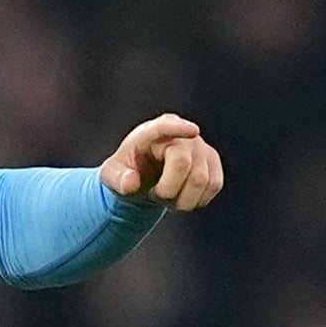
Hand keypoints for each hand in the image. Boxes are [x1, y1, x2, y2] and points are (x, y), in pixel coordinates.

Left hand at [100, 115, 224, 212]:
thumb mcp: (112, 176)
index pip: (165, 127)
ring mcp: (200, 146)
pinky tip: (184, 197)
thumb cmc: (128, 171)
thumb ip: (116, 179)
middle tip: (156, 194)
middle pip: (183, 164)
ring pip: (202, 180)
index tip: (193, 131)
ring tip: (168, 195)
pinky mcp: (212, 162)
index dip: (179, 128)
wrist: (145, 177)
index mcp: (151, 132)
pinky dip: (198, 200)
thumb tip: (130, 183)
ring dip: (182, 199)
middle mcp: (181, 134)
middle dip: (167, 190)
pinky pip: (214, 185)